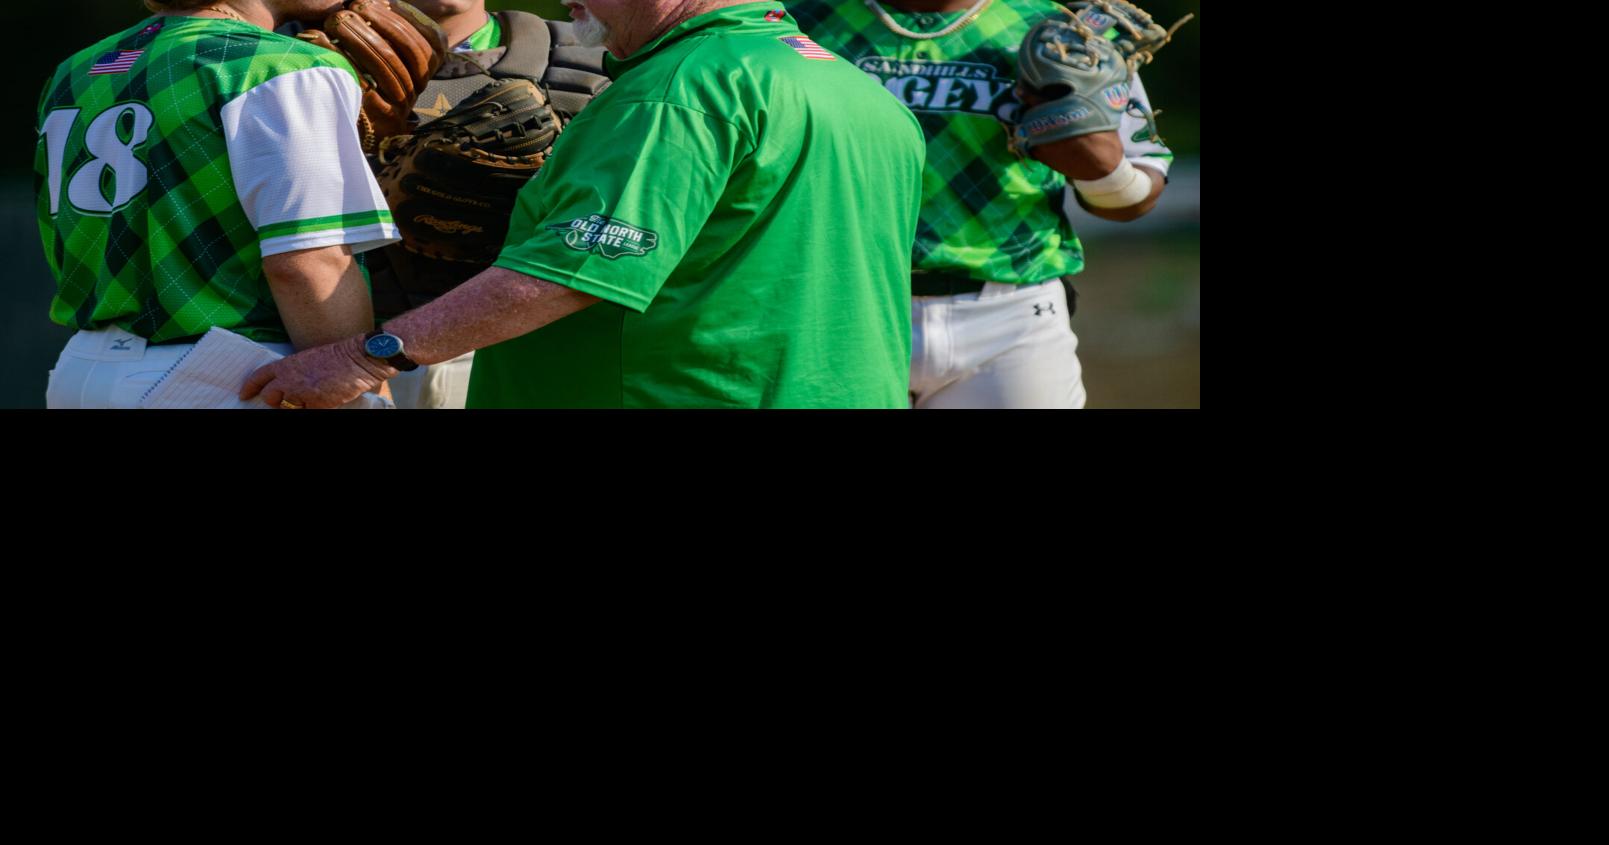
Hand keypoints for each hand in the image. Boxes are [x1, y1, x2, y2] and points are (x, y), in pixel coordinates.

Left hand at [241, 336, 393, 408]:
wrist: (357, 359)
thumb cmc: (337, 357)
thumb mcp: (308, 359)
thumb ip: (294, 372)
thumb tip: (286, 386)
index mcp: (286, 365)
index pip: (259, 378)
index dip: (250, 388)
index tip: (244, 395)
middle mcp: (289, 379)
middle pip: (269, 397)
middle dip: (276, 401)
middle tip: (287, 401)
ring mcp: (301, 393)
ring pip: (287, 408)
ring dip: (297, 406)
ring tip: (311, 398)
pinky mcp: (315, 405)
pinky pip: (306, 411)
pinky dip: (314, 408)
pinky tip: (323, 401)